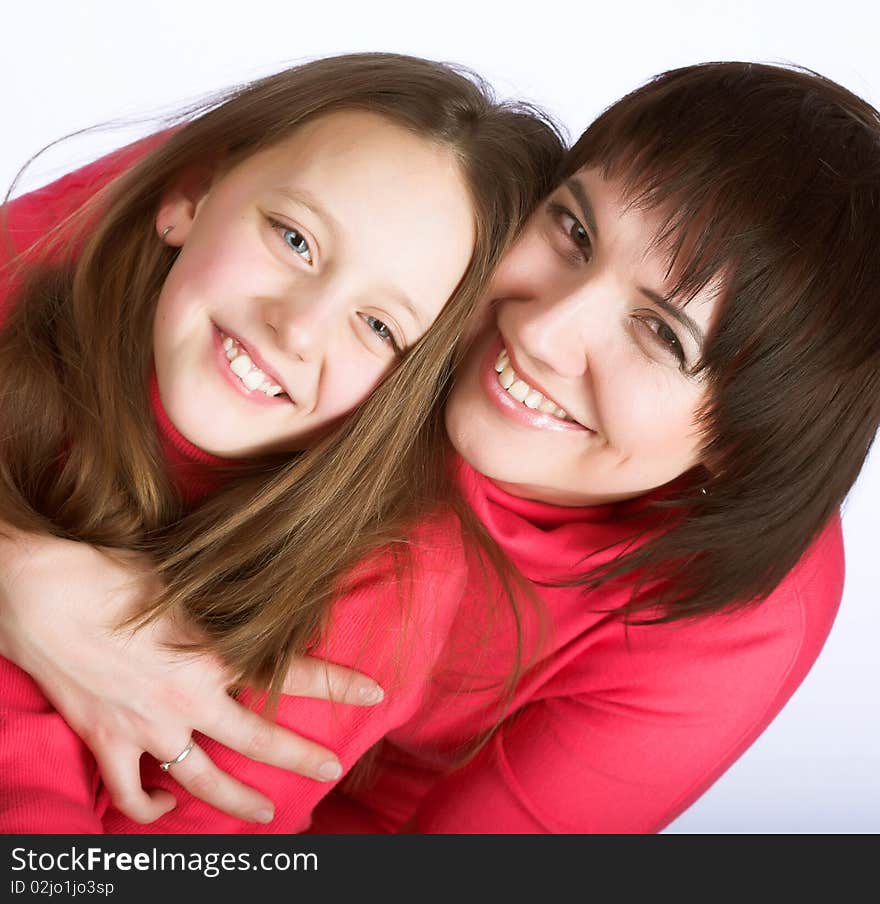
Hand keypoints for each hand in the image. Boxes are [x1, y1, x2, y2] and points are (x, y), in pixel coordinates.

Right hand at [0, 526, 383, 824]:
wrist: (43, 593)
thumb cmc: (114, 573)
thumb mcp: (184, 582)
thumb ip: (222, 606)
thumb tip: (254, 604)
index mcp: (214, 655)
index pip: (293, 673)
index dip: (339, 684)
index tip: (375, 692)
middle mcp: (190, 699)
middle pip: (258, 740)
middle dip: (301, 757)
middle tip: (330, 770)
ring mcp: (149, 727)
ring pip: (204, 780)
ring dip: (237, 802)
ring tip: (266, 814)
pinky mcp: (109, 740)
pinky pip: (131, 792)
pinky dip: (148, 807)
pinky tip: (164, 809)